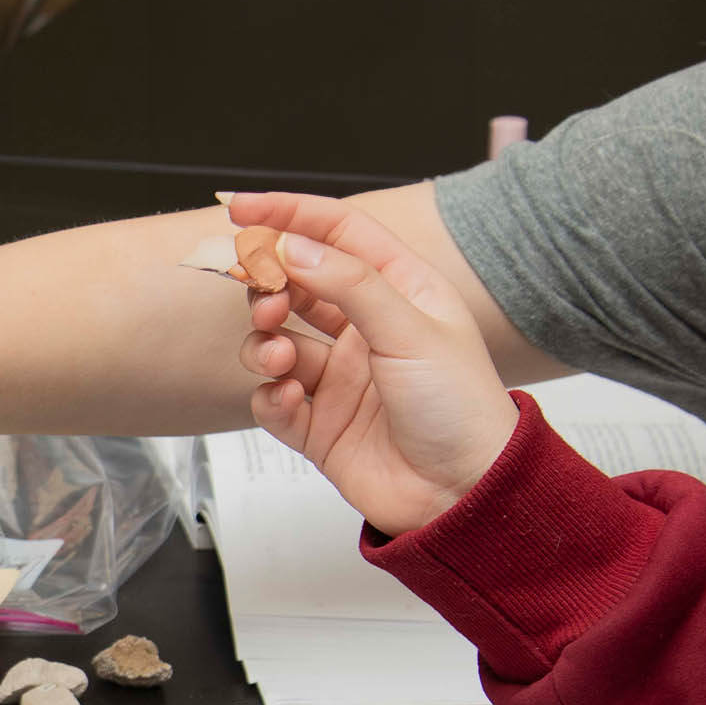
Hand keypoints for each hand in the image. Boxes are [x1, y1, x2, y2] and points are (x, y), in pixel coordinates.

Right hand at [229, 198, 519, 534]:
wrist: (465, 495)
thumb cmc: (462, 409)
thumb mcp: (412, 331)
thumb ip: (350, 284)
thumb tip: (296, 246)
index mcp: (400, 291)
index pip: (338, 233)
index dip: (289, 216)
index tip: (240, 209)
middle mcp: (365, 329)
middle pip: (296, 285)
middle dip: (268, 286)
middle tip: (264, 298)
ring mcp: (340, 377)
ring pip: (275, 341)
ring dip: (264, 343)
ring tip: (277, 356)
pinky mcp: (320, 424)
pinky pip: (273, 399)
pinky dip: (271, 395)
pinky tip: (292, 400)